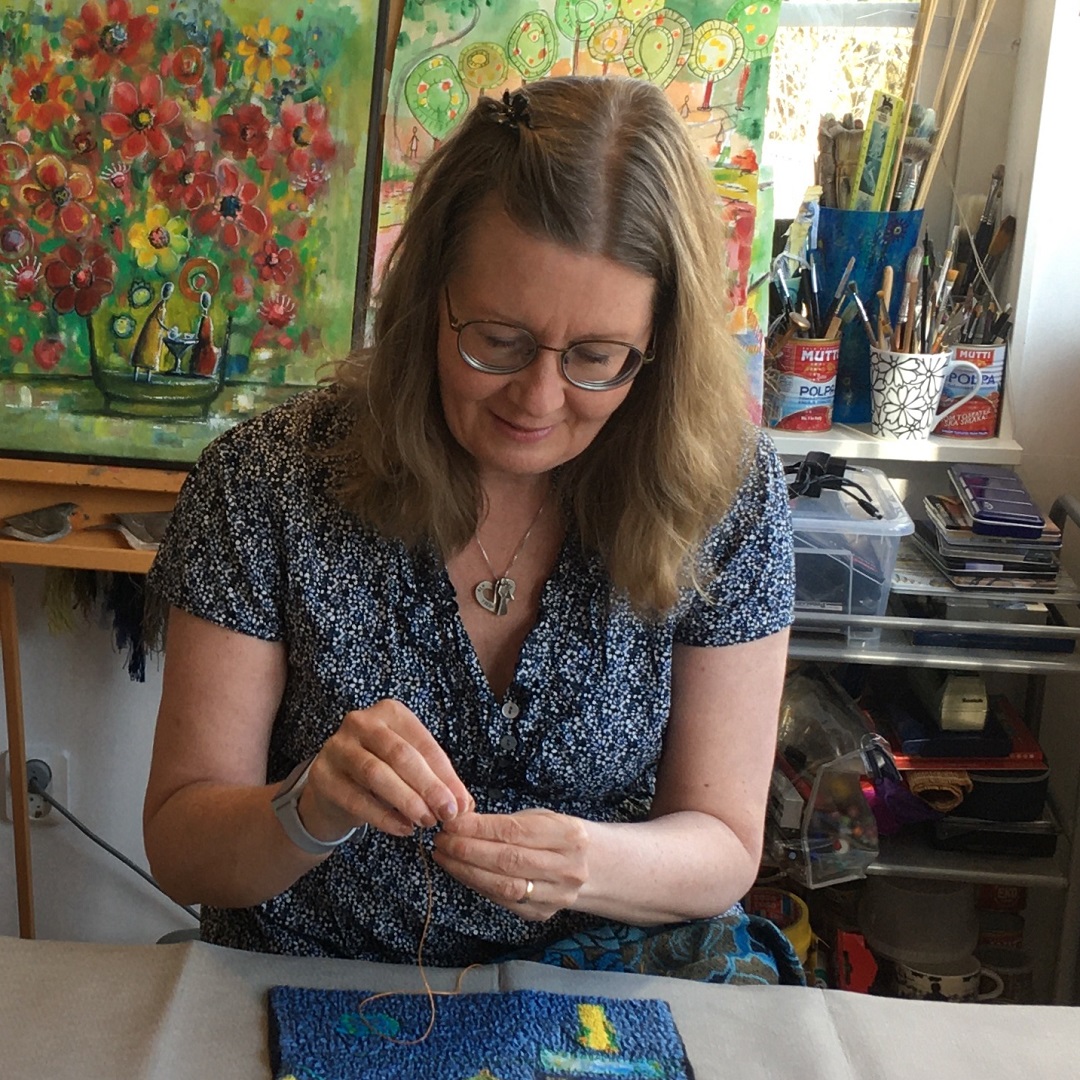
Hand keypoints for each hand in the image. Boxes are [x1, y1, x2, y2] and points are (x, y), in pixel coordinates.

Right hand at [301, 699, 473, 839]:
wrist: (333, 788)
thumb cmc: (381, 771)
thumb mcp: (410, 769)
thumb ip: (437, 781)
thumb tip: (465, 805)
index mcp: (390, 712)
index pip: (424, 744)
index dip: (446, 776)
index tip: (462, 804)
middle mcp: (362, 722)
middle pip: (401, 755)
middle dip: (428, 787)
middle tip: (446, 814)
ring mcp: (338, 747)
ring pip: (377, 774)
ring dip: (406, 800)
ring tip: (425, 822)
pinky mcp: (323, 775)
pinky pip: (356, 798)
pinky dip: (383, 816)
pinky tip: (402, 828)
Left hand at [432, 808, 588, 920]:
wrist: (592, 868)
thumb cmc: (558, 836)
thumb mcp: (543, 818)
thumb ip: (508, 822)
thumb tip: (462, 821)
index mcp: (570, 835)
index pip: (516, 831)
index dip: (480, 828)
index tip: (452, 823)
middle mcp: (567, 868)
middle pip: (508, 860)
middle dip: (468, 850)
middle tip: (442, 840)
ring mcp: (557, 895)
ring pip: (504, 886)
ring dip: (467, 871)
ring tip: (444, 857)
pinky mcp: (542, 914)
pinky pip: (504, 901)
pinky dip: (478, 886)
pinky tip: (461, 872)